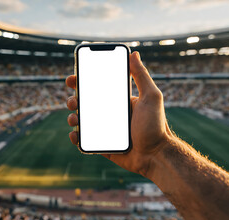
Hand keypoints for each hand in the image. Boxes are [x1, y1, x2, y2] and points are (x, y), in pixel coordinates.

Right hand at [66, 51, 172, 178]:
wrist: (156, 156)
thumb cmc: (156, 126)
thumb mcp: (151, 97)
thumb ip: (141, 76)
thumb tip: (134, 54)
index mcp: (120, 102)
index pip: (98, 89)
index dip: (83, 82)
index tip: (72, 79)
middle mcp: (111, 115)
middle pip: (86, 104)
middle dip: (74, 100)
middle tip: (73, 101)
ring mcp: (106, 131)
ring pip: (83, 121)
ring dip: (73, 117)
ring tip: (75, 119)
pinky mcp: (103, 146)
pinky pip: (86, 141)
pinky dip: (77, 137)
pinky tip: (75, 135)